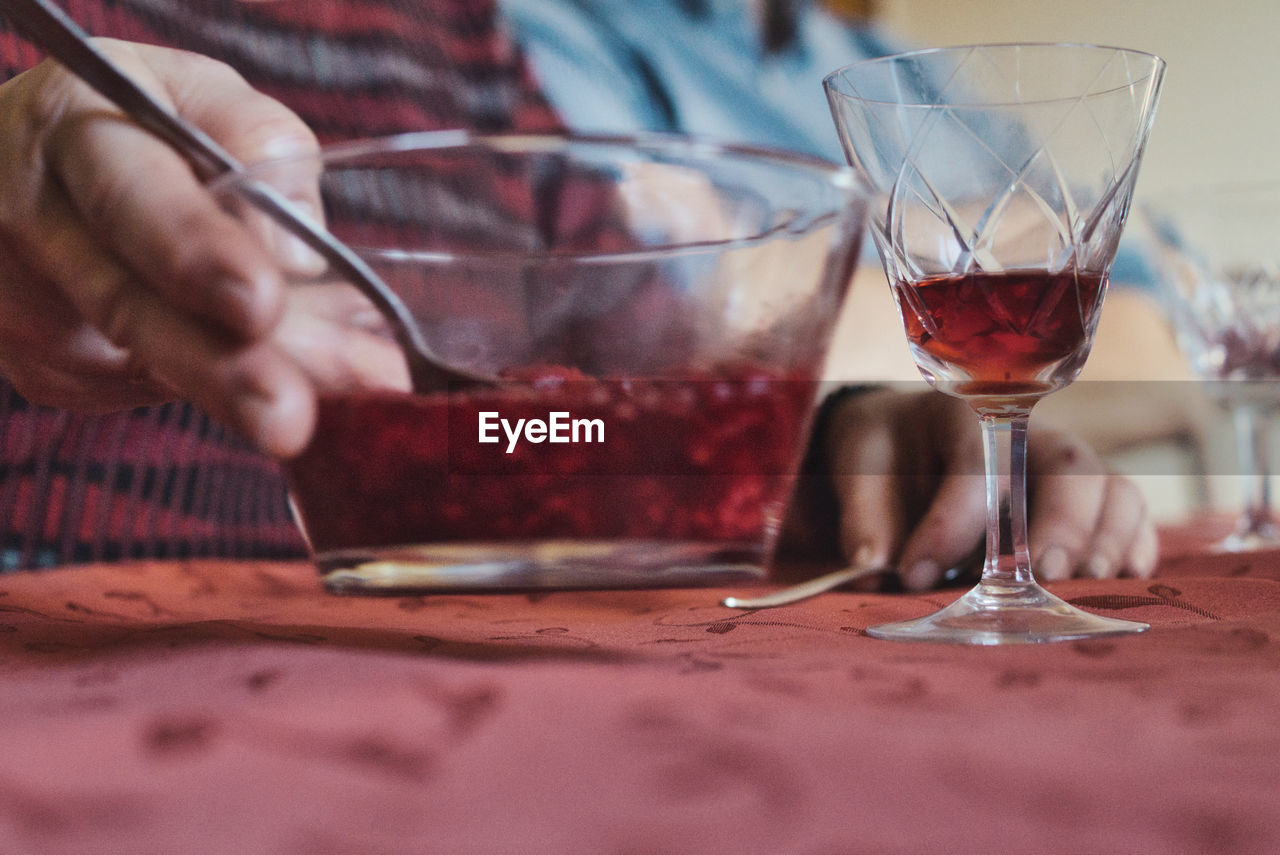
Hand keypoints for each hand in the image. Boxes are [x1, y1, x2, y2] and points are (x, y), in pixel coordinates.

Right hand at [0, 38, 320, 455]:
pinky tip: (285, 381)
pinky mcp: (48, 367)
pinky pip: (149, 387)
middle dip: (217, 369)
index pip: (130, 196)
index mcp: (72, 132)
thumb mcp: (195, 93)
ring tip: (303, 418)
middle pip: (128, 306)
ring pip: (147, 364)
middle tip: (286, 417)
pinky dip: (227, 389)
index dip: (194, 250)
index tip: (261, 302)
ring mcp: (28, 307)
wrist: (19, 169)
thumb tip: (299, 249)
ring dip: (240, 395)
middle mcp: (32, 222)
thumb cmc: (137, 125)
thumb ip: (254, 139)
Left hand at [782, 387, 1157, 589]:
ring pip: (1110, 486)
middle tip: (1041, 575)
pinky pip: (1129, 510)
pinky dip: (1136, 541)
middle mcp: (1026, 434)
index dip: (948, 524)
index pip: (973, 465)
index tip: (915, 573)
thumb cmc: (884, 455)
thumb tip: (872, 566)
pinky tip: (1128, 576)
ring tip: (1090, 581)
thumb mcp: (856, 467)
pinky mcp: (1087, 499)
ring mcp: (1063, 466)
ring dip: (1107, 536)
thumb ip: (863, 518)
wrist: (904, 442)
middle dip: (1060, 523)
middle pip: (1066, 466)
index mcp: (962, 415)